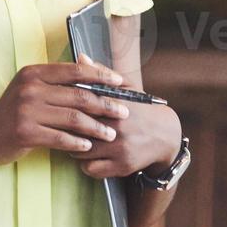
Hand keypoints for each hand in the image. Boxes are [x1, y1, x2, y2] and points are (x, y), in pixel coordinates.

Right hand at [0, 61, 131, 166]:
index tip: (120, 82)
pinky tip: (88, 146)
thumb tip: (89, 68)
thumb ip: (56, 80)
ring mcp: (27, 110)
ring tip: (111, 134)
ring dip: (96, 127)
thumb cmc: (12, 112)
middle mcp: (31, 88)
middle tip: (124, 112)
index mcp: (35, 73)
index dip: (101, 75)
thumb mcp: (30, 88)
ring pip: (73, 118)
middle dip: (106, 104)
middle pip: (79, 95)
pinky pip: (60, 138)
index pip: (75, 70)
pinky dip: (77, 142)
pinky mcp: (26, 132)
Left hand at [70, 60, 181, 179]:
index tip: (61, 106)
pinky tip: (88, 154)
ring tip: (75, 139)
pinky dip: (86, 163)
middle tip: (62, 124)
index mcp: (117, 106)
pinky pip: (91, 169)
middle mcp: (118, 128)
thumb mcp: (126, 87)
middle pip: (78, 129)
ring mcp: (120, 149)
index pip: (82, 105)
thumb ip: (102, 73)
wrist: (165, 136)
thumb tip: (80, 57)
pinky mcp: (122, 167)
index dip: (67, 106)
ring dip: (74, 146)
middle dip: (67, 127)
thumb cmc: (140, 108)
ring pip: (81, 151)